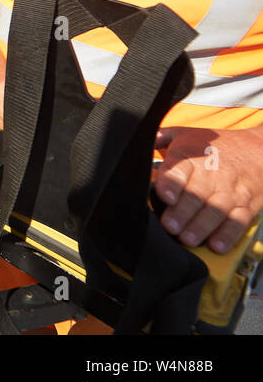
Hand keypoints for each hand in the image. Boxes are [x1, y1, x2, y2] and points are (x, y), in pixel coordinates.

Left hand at [153, 126, 262, 252]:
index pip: (179, 168)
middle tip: (169, 227)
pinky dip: (228, 235)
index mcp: (191, 157)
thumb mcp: (185, 135)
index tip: (165, 196)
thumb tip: (132, 140)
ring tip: (187, 239)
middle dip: (182, 213)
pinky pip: (238, 221)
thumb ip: (158, 138)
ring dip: (201, 227)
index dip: (172, 183)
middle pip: (196, 195)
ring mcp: (231, 191)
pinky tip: (216, 246)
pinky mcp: (247, 205)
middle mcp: (212, 174)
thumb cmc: (215, 146)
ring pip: (216, 211)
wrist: (260, 149)